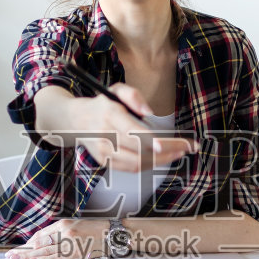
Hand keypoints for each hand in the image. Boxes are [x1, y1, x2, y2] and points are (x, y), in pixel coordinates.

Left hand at [5, 218, 105, 258]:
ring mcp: (70, 243)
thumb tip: (42, 243)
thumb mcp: (75, 226)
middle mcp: (65, 232)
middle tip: (10, 255)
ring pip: (45, 251)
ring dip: (29, 256)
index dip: (28, 243)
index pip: (40, 234)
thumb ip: (59, 233)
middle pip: (39, 242)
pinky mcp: (76, 253)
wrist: (112, 235)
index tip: (19, 249)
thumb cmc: (95, 231)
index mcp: (63, 224)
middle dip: (24, 250)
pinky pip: (57, 257)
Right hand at [72, 84, 193, 172]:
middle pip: (140, 150)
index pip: (133, 132)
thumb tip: (149, 113)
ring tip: (178, 153)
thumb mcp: (115, 90)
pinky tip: (161, 157)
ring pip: (137, 163)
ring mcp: (103, 152)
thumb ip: (133, 95)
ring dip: (161, 161)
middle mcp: (105, 135)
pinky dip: (149, 164)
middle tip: (186, 148)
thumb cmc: (101, 104)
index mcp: (109, 114)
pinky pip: (131, 168)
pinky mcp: (104, 161)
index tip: (171, 143)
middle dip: (167, 151)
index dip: (152, 141)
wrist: (72, 120)